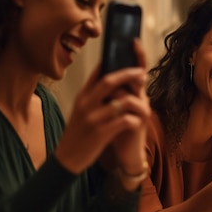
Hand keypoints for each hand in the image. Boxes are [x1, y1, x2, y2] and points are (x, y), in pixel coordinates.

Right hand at [55, 40, 149, 180]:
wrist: (67, 158)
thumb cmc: (78, 133)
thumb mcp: (81, 110)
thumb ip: (93, 96)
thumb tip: (109, 80)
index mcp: (82, 97)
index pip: (97, 73)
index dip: (112, 62)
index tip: (126, 53)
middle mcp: (86, 104)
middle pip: (109, 82)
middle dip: (128, 74)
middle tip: (141, 72)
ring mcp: (93, 119)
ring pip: (121, 102)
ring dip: (136, 101)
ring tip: (144, 103)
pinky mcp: (101, 133)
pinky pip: (124, 121)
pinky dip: (134, 120)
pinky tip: (137, 122)